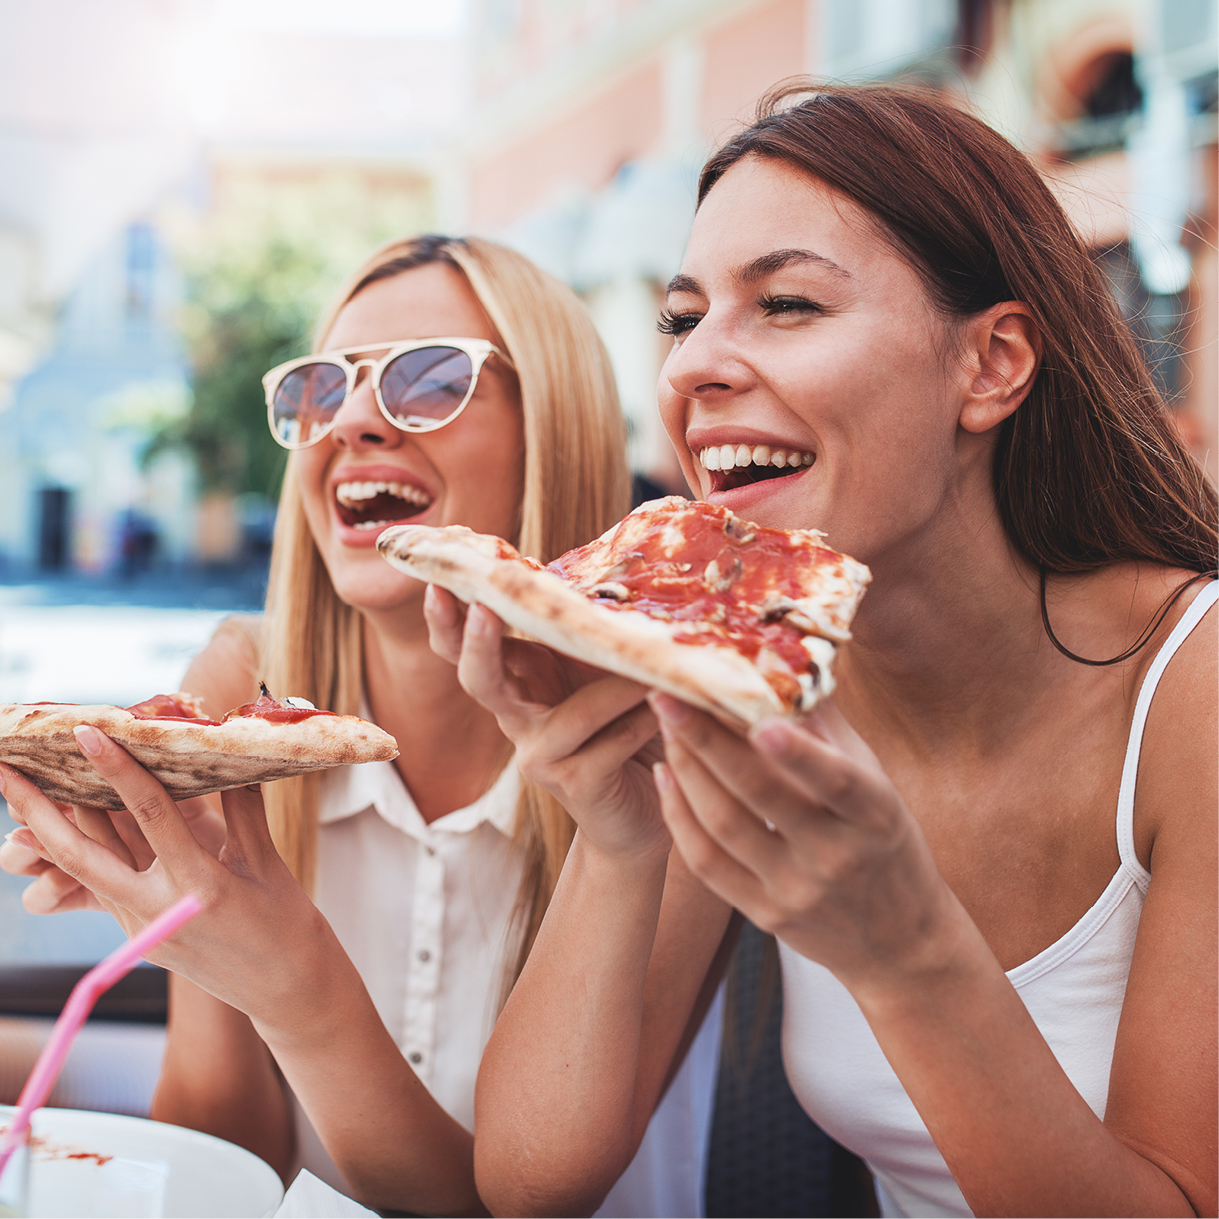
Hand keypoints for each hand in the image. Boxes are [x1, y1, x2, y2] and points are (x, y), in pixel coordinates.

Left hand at [0, 729, 331, 1028]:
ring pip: (84, 869)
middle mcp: (158, 910)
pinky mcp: (138, 937)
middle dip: (37, 811)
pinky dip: (85, 849)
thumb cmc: (287, 926)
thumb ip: (243, 810)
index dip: (118, 770)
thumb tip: (230, 759)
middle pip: (82, 854)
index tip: (88, 732)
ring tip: (23, 790)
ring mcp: (141, 928)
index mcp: (199, 887)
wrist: (285, 991)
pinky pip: (104, 884)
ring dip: (49, 829)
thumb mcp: (267, 863)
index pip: (149, 815)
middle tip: (5, 769)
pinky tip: (73, 821)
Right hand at [425, 585, 669, 860]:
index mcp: (519, 681)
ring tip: (656, 671)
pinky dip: (642, 723)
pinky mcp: (573, 785)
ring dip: (619, 691)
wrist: (645, 808)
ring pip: (571, 716)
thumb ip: (593, 635)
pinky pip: (611, 744)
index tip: (437, 583)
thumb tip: (613, 574)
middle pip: (479, 681)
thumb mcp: (603, 671)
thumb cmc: (626, 726)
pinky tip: (666, 711)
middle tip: (482, 609)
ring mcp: (540, 756)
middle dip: (476, 644)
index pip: (467, 647)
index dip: (448, 619)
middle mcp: (518, 719)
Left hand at [650, 694, 958, 988]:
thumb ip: (828, 728)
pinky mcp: (765, 915)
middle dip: (706, 741)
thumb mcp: (876, 782)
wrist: (901, 943)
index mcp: (874, 814)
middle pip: (759, 796)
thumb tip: (784, 657)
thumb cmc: (884, 841)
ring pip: (723, 825)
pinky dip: (680, 816)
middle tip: (668, 694)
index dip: (798, 752)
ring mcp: (796, 890)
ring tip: (665, 724)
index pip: (835, 780)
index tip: (757, 716)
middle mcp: (835, 855)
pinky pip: (706, 864)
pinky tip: (667, 774)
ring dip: (687, 769)